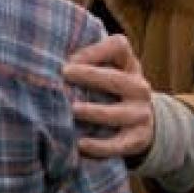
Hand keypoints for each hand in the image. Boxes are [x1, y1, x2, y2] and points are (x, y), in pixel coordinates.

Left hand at [62, 35, 154, 159]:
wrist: (142, 123)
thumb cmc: (112, 91)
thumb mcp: (109, 70)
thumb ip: (87, 62)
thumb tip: (51, 61)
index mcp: (129, 65)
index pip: (118, 47)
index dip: (94, 50)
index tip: (69, 58)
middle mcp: (138, 88)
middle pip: (116, 79)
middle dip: (90, 76)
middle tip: (64, 74)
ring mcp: (140, 114)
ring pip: (117, 113)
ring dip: (94, 111)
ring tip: (73, 110)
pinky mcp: (137, 139)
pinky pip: (118, 144)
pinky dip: (99, 146)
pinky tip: (80, 144)